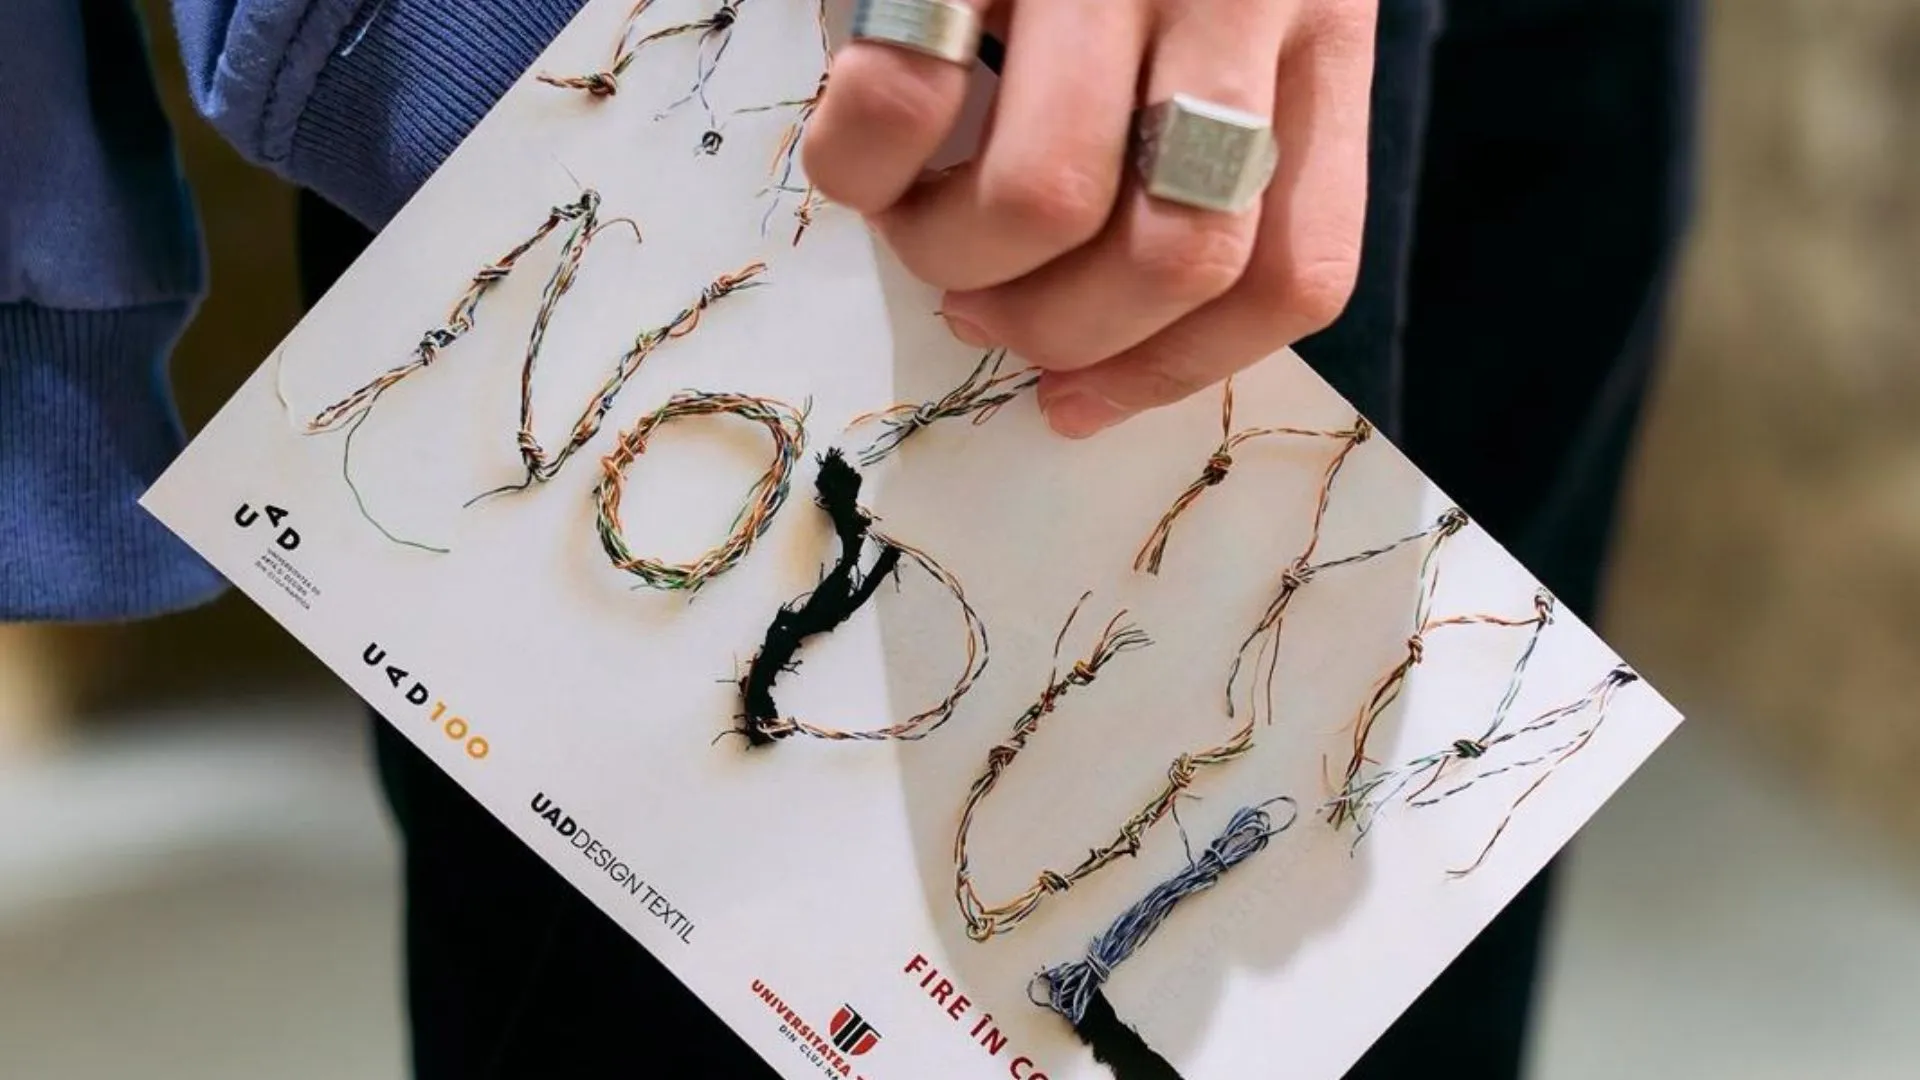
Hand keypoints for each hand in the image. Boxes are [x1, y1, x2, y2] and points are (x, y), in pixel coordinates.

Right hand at [802, 0, 1376, 437]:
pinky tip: (859, 151)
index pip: (1296, 270)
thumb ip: (1194, 151)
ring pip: (1046, 200)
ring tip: (916, 227)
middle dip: (1059, 333)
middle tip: (981, 309)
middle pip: (1179, 258)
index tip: (1073, 405)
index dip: (1177, 374)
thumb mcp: (1219, 10)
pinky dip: (859, 164)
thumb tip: (1079, 364)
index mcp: (1322, 27)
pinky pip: (901, 102)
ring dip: (952, 259)